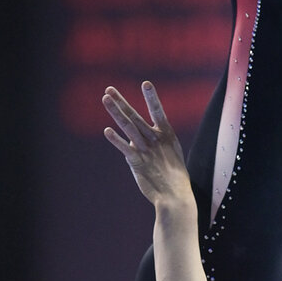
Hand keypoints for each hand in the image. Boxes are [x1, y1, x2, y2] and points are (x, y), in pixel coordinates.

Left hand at [103, 82, 193, 212]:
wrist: (176, 197)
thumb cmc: (174, 177)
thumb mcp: (170, 155)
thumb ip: (155, 142)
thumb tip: (140, 136)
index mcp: (167, 136)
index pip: (159, 112)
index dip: (152, 98)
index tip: (146, 83)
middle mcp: (155, 140)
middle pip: (135, 117)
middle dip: (121, 102)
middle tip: (109, 89)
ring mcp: (146, 151)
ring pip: (128, 127)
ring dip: (115, 112)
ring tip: (105, 99)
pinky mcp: (137, 163)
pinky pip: (125, 149)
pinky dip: (116, 140)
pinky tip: (107, 131)